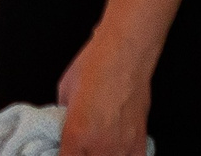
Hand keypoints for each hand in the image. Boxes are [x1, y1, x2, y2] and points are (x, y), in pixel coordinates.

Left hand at [56, 26, 152, 155]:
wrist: (124, 54)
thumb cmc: (94, 65)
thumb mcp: (64, 92)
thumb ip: (63, 117)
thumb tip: (62, 127)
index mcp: (76, 134)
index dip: (60, 155)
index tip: (62, 149)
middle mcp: (100, 146)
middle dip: (81, 155)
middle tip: (79, 145)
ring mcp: (122, 147)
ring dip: (102, 155)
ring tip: (97, 145)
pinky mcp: (140, 142)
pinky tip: (116, 151)